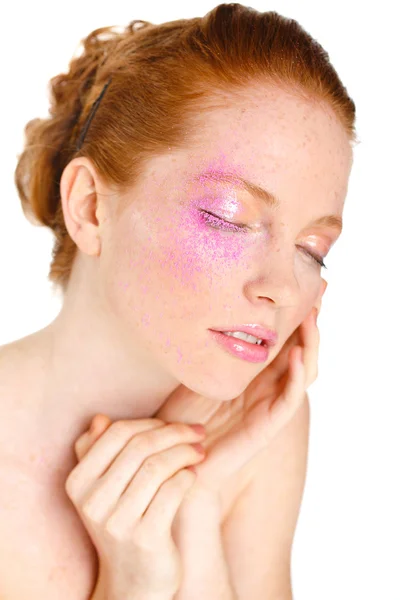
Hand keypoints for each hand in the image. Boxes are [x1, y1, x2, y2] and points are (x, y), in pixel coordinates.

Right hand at [66, 418, 206, 598]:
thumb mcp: (102, 489)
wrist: (133, 581)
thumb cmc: (122, 522)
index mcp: (78, 482)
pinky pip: (172, 491)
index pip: (117, 433)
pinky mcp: (145, 539)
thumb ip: (97, 452)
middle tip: (197, 432)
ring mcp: (118, 522)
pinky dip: (187, 477)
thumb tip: (100, 418)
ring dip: (185, 452)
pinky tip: (193, 475)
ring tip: (199, 451)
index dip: (151, 422)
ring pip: (158, 466)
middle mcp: (93, 502)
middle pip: (140, 446)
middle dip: (175, 433)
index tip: (175, 424)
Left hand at [154, 279, 327, 507]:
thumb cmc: (182, 415)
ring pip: (304, 371)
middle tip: (319, 292)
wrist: (175, 458)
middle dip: (310, 322)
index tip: (301, 286)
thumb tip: (199, 308)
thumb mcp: (193, 371)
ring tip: (312, 316)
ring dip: (310, 343)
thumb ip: (205, 348)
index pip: (283, 339)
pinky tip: (296, 354)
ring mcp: (270, 405)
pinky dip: (297, 376)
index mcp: (254, 374)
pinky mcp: (268, 425)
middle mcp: (267, 387)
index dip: (294, 315)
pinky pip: (290, 398)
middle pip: (300, 349)